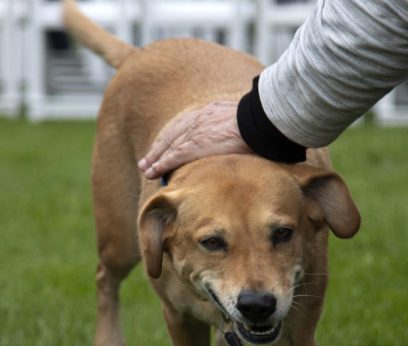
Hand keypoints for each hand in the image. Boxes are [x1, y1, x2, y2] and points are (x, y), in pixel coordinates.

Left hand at [137, 100, 252, 178]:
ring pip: (169, 146)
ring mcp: (195, 131)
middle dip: (159, 148)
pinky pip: (173, 157)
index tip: (166, 145)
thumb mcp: (245, 119)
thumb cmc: (261, 122)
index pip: (186, 124)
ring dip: (156, 159)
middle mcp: (199, 118)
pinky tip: (154, 172)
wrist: (259, 122)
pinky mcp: (194, 145)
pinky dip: (162, 165)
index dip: (173, 136)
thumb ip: (236, 126)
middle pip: (172, 134)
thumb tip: (243, 136)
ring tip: (146, 170)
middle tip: (147, 160)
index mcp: (211, 111)